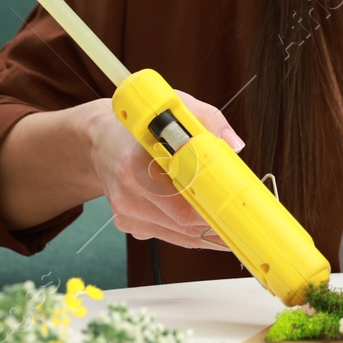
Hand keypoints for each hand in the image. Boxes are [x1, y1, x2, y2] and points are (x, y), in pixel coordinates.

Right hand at [86, 89, 242, 251]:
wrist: (100, 141)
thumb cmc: (138, 125)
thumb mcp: (172, 107)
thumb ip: (207, 120)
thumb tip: (233, 144)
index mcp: (134, 164)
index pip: (180, 198)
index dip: (211, 206)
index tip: (235, 207)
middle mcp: (127, 194)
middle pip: (183, 222)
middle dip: (216, 219)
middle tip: (241, 215)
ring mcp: (126, 213)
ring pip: (179, 234)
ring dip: (206, 228)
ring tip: (228, 218)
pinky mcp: (128, 224)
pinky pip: (169, 235)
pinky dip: (188, 229)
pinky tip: (199, 216)